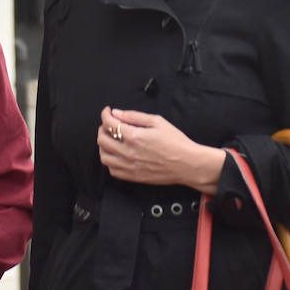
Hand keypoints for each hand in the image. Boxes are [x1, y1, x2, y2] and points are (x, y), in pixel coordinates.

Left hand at [97, 107, 225, 192]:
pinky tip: (117, 155)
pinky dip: (110, 161)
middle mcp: (129, 153)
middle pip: (102, 140)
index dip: (105, 115)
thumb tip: (117, 113)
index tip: (108, 112)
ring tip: (110, 140)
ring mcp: (129, 166)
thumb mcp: (158, 122)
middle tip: (109, 124)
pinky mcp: (133, 177)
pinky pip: (112, 171)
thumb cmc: (176, 143)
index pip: (109, 124)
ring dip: (103, 146)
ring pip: (104, 157)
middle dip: (102, 128)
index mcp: (135, 137)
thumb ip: (135, 116)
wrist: (187, 164)